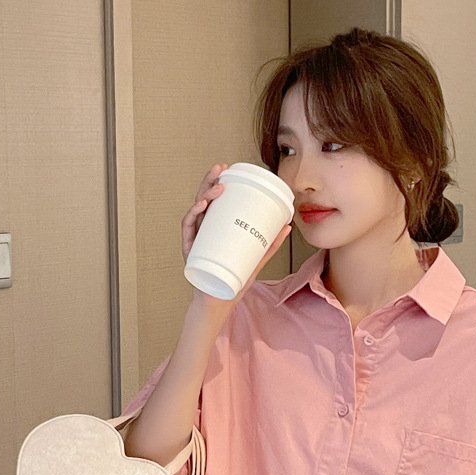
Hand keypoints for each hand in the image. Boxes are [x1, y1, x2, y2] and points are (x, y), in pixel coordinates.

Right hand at [182, 161, 291, 313]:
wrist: (219, 304)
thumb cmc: (234, 282)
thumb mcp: (255, 260)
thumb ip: (270, 245)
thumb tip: (287, 226)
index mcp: (214, 228)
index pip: (213, 200)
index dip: (217, 182)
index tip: (226, 169)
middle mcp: (202, 231)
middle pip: (203, 200)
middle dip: (210, 181)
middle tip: (221, 169)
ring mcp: (194, 240)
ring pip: (195, 211)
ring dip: (204, 195)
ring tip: (218, 188)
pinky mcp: (190, 252)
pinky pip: (188, 230)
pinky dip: (193, 217)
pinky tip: (201, 207)